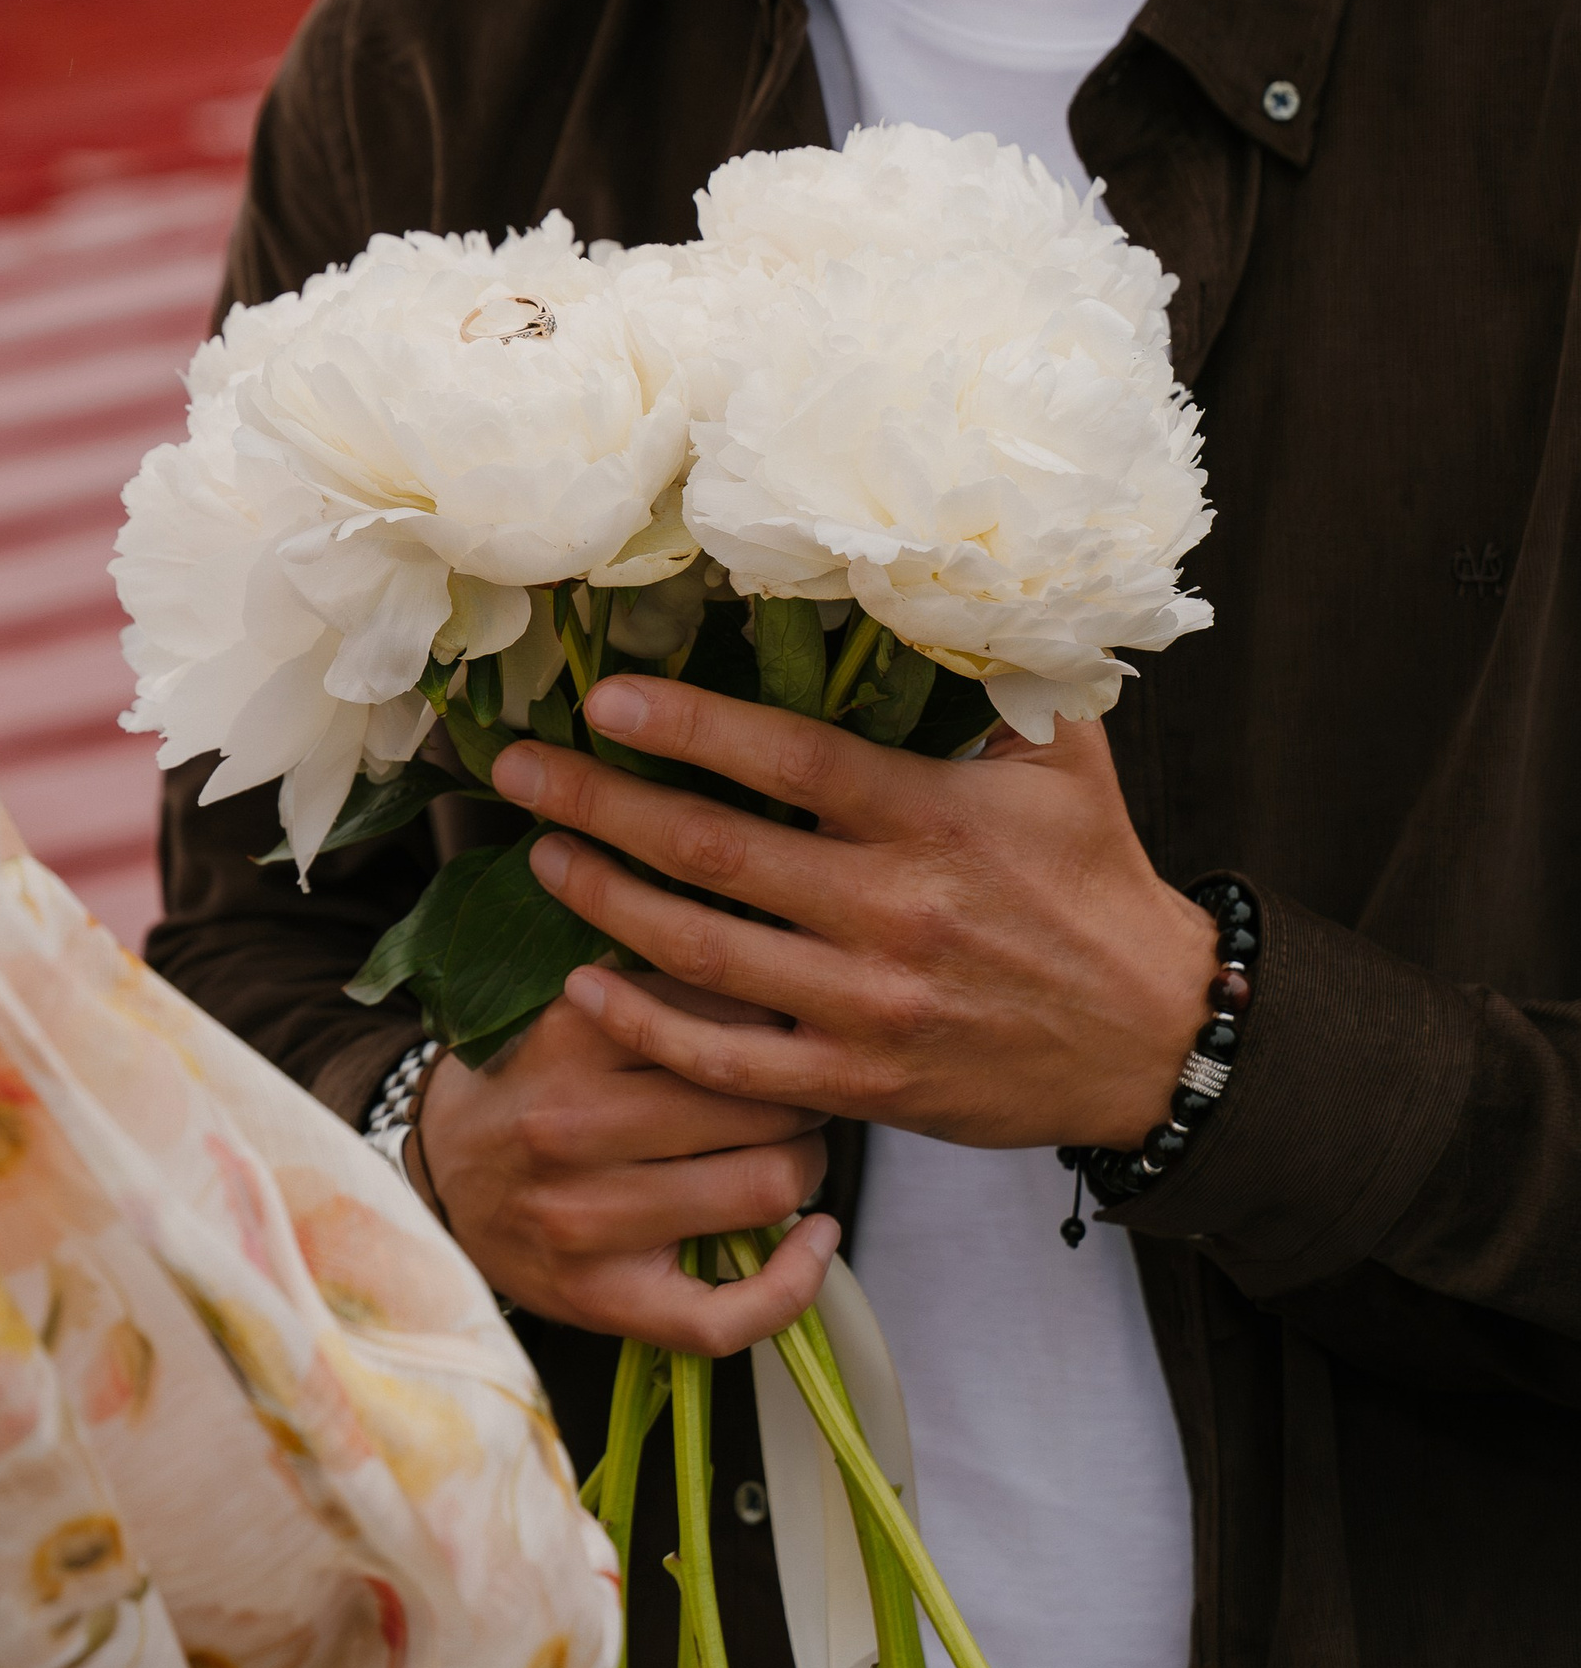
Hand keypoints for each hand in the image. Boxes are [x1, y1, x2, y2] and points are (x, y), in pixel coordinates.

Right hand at [413, 981, 837, 1353]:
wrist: (434, 1183)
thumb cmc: (525, 1086)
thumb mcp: (564, 1004)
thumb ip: (646, 974)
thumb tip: (762, 941)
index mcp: (569, 1032)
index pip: (723, 1015)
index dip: (778, 1024)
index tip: (789, 1031)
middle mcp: (573, 1123)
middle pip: (757, 1104)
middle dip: (802, 1096)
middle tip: (803, 1093)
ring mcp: (586, 1220)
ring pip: (761, 1190)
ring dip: (804, 1167)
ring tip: (795, 1150)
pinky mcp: (601, 1299)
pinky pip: (726, 1315)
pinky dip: (795, 1283)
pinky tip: (816, 1238)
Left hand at [494, 679, 1217, 1151]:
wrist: (1151, 1041)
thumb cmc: (1094, 880)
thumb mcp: (1065, 760)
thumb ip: (993, 675)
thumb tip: (923, 582)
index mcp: (933, 820)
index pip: (788, 759)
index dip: (688, 727)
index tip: (603, 699)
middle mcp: (892, 913)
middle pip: (714, 854)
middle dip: (599, 805)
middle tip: (515, 771)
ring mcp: (870, 1008)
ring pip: (704, 955)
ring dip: (604, 903)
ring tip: (540, 856)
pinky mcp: (863, 1085)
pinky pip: (733, 1063)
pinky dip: (649, 1029)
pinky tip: (586, 989)